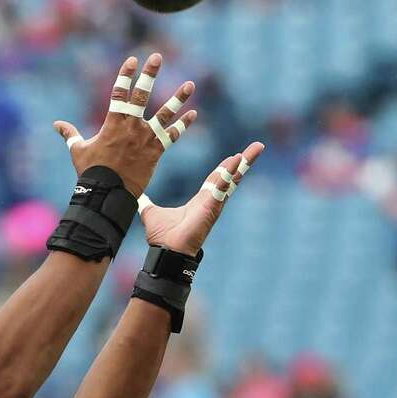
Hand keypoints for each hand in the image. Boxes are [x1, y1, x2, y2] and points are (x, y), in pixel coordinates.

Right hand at [54, 53, 196, 196]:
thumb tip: (56, 124)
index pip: (119, 92)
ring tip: (190, 84)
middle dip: (150, 74)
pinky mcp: (156, 151)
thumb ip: (70, 134)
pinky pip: (172, 136)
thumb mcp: (78, 150)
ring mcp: (145, 138)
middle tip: (157, 57)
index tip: (132, 60)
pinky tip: (193, 113)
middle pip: (142, 95)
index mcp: (113, 122)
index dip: (125, 75)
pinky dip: (183, 125)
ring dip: (178, 98)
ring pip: (165, 114)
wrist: (107, 193)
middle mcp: (131, 126)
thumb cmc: (91, 172)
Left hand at [139, 143, 264, 255]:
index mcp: (201, 201)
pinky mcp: (211, 207)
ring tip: (257, 147)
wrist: (165, 251)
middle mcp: (211, 201)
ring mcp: (213, 204)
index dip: (226, 167)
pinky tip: (237, 159)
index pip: (218, 179)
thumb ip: (147, 204)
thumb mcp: (151, 213)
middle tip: (257, 146)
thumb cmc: (162, 237)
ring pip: (233, 178)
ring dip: (244, 163)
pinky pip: (223, 186)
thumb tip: (139, 199)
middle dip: (245, 161)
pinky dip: (230, 172)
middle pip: (232, 176)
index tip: (235, 156)